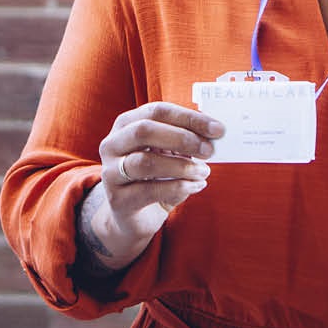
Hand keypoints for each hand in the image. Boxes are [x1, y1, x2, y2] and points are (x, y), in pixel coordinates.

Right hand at [75, 102, 223, 275]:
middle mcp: (112, 144)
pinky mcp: (117, 199)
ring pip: (146, 162)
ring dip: (182, 166)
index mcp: (126, 124)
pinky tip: (196, 186)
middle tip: (209, 150)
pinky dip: (179, 187)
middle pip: (144, 131)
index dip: (188, 118)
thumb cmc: (156, 177)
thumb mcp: (169, 154)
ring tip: (204, 172)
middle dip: (182, 138)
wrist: (134, 217)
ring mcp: (111, 172)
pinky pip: (150, 190)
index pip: (157, 111)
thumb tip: (213, 132)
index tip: (217, 129)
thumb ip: (185, 140)